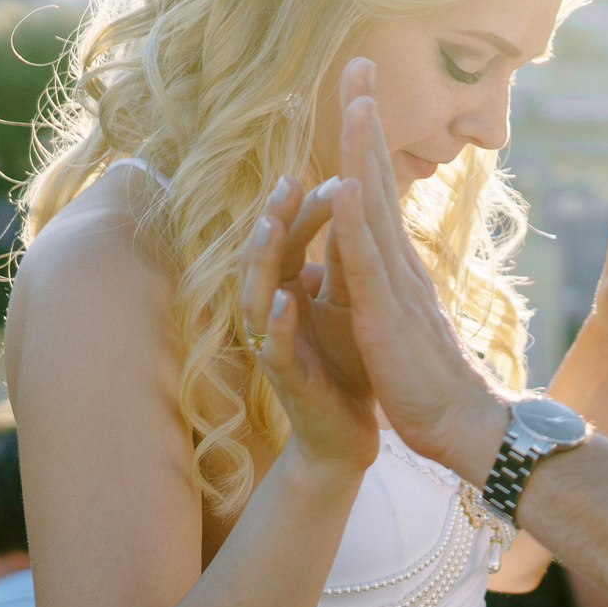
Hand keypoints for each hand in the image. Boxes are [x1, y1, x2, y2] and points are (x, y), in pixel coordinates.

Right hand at [240, 174, 378, 473]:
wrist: (350, 436)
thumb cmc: (347, 366)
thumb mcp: (351, 305)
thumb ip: (343, 262)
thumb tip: (348, 206)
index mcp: (294, 290)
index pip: (292, 237)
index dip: (305, 206)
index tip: (326, 170)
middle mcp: (276, 312)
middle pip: (266, 257)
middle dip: (275, 218)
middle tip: (287, 180)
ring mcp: (277, 345)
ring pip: (256, 295)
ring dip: (263, 261)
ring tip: (271, 226)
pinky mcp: (288, 379)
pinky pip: (275, 348)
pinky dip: (278, 324)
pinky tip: (285, 300)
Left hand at [306, 59, 512, 481]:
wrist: (465, 425)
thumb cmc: (430, 380)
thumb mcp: (400, 317)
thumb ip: (386, 280)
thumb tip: (368, 251)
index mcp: (398, 263)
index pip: (377, 186)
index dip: (367, 135)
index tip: (359, 86)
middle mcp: (400, 262)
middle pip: (378, 176)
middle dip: (367, 118)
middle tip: (359, 63)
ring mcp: (396, 285)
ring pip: (374, 208)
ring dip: (364, 152)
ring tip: (356, 101)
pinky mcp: (386, 316)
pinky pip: (368, 263)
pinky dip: (357, 222)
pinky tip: (348, 185)